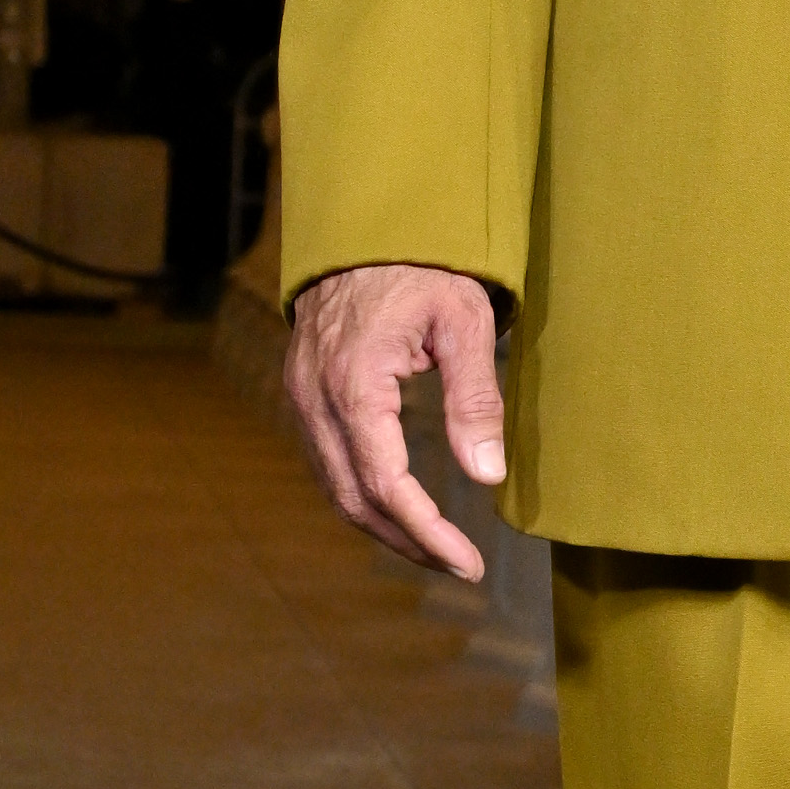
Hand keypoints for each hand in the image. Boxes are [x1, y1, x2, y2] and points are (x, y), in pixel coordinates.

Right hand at [284, 264, 507, 575]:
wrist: (364, 222)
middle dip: (407, 542)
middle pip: (354, 499)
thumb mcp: (464, 322)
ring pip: (335, 487)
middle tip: (460, 566)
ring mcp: (302, 397)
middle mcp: (315, 398)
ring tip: (437, 548)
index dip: (428, 533)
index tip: (469, 563)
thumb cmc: (423, 265)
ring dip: (384, 526)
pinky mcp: (303, 393)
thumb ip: (475, 399)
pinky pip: (328, 462)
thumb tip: (487, 475)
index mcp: (354, 384)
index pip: (387, 485)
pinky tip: (401, 508)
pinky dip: (363, 495)